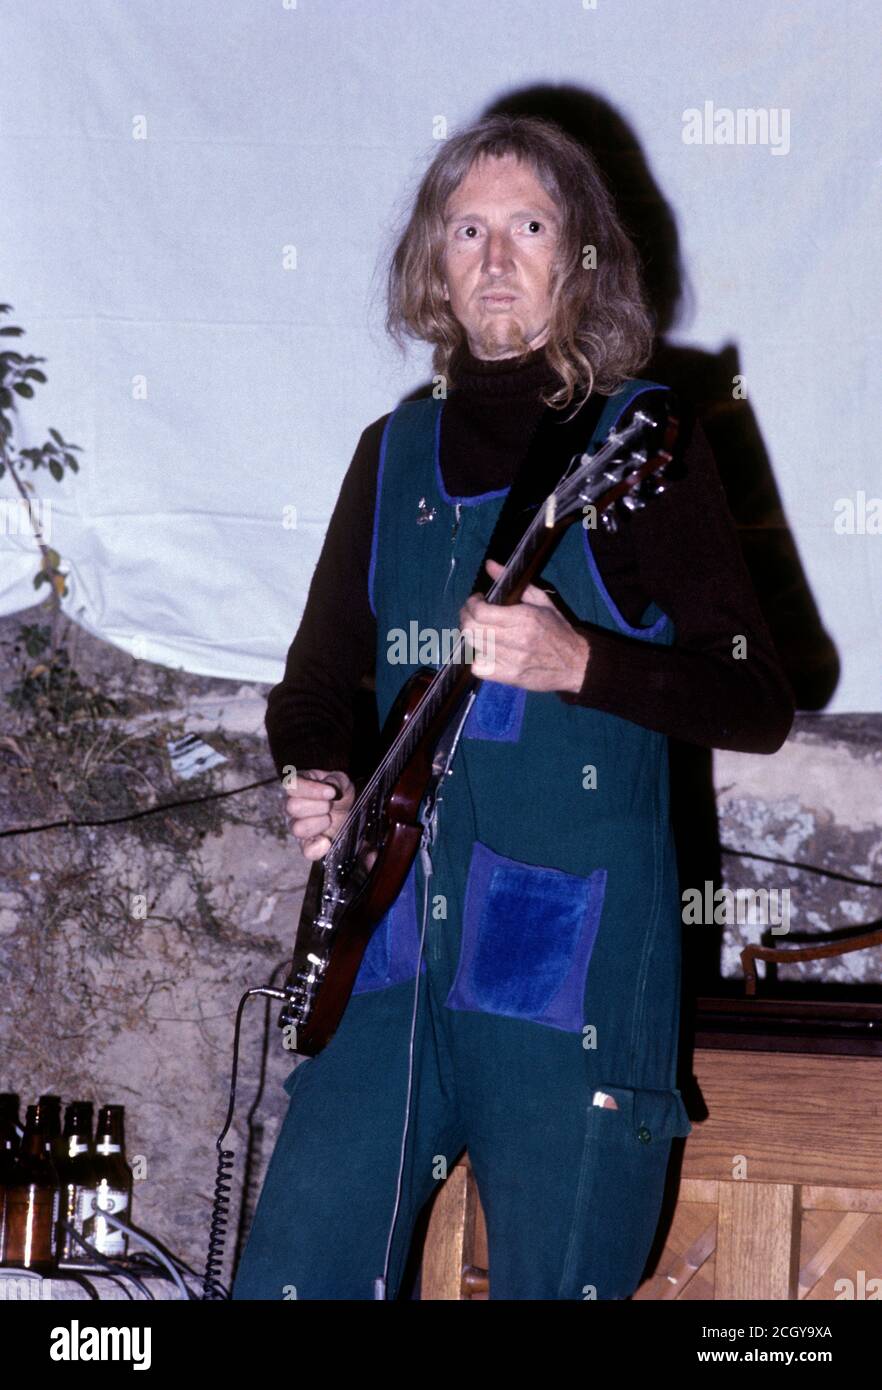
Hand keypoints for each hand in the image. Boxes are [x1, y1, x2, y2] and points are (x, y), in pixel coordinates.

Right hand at [283, 769, 354, 860]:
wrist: (348, 810)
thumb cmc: (339, 792)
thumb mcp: (342, 781)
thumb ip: (337, 780)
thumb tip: (331, 788)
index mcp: (297, 786)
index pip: (292, 785)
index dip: (312, 790)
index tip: (331, 793)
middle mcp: (290, 805)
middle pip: (292, 807)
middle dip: (318, 806)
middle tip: (330, 805)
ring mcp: (295, 826)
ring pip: (297, 828)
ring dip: (319, 823)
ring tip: (329, 818)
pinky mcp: (306, 844)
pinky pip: (306, 851)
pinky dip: (318, 848)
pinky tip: (327, 841)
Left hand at [458, 559, 589, 693]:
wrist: (575, 664)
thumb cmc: (558, 629)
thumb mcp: (541, 600)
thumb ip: (513, 582)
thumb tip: (489, 564)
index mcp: (524, 618)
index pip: (481, 612)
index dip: (471, 604)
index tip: (477, 600)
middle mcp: (515, 639)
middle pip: (471, 629)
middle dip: (466, 617)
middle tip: (473, 613)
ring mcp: (511, 661)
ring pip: (473, 646)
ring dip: (472, 635)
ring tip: (481, 630)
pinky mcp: (509, 677)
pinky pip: (478, 668)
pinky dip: (477, 658)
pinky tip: (486, 651)